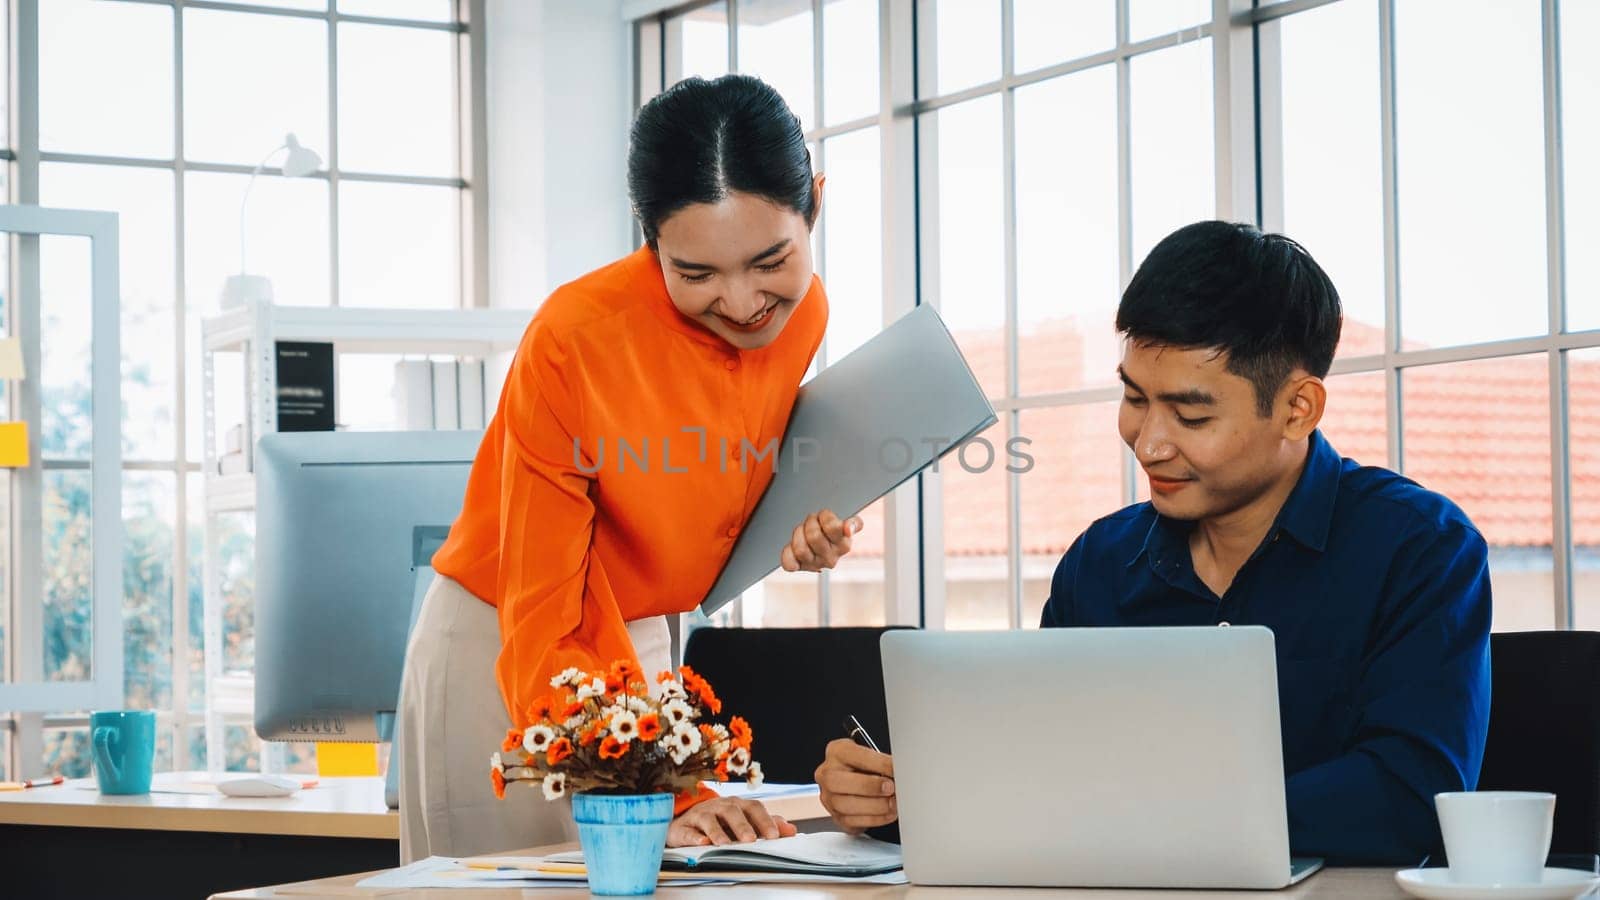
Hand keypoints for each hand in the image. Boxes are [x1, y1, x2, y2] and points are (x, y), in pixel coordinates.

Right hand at [667, 797, 797, 846]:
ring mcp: (700, 815)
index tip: (774, 836)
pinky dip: (694, 837)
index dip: (764, 820)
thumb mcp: (745, 821)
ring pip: (709, 819)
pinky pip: (687, 831)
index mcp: (737, 804)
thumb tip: (791, 830)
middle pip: (732, 811)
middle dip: (742, 826)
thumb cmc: (720, 821)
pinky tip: (702, 843)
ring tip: (725, 845)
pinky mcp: (683, 827)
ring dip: (717, 832)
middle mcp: (719, 806)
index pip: (753, 807)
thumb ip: (767, 824)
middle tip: (750, 840)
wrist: (687, 822)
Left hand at [780, 509, 863, 572]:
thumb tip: (848, 529)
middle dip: (810, 522)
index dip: (825, 516)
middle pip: (814, 536)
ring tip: (803, 531)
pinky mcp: (800, 567)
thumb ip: (855, 523)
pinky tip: (793, 546)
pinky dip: (787, 552)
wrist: (821, 544)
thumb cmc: (832, 532)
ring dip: (798, 534)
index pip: (832, 527)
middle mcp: (831, 559)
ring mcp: (814, 565)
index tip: (825, 516)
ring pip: (800, 549)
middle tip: (812, 522)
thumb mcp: (846, 524)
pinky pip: (789, 564)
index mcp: (844, 546)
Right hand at [815, 738, 896, 833]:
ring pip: (844, 805)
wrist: (857, 782)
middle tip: (891, 789)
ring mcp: (829, 797)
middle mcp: (828, 773)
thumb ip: (882, 763)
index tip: (897, 770)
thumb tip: (902, 772)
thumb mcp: (872, 756)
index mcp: (837, 752)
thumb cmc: (865, 767)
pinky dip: (874, 819)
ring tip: (893, 804)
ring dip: (874, 806)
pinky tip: (887, 814)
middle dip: (870, 786)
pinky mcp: (836, 817)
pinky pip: (851, 822)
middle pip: (839, 781)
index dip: (879, 764)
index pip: (855, 756)